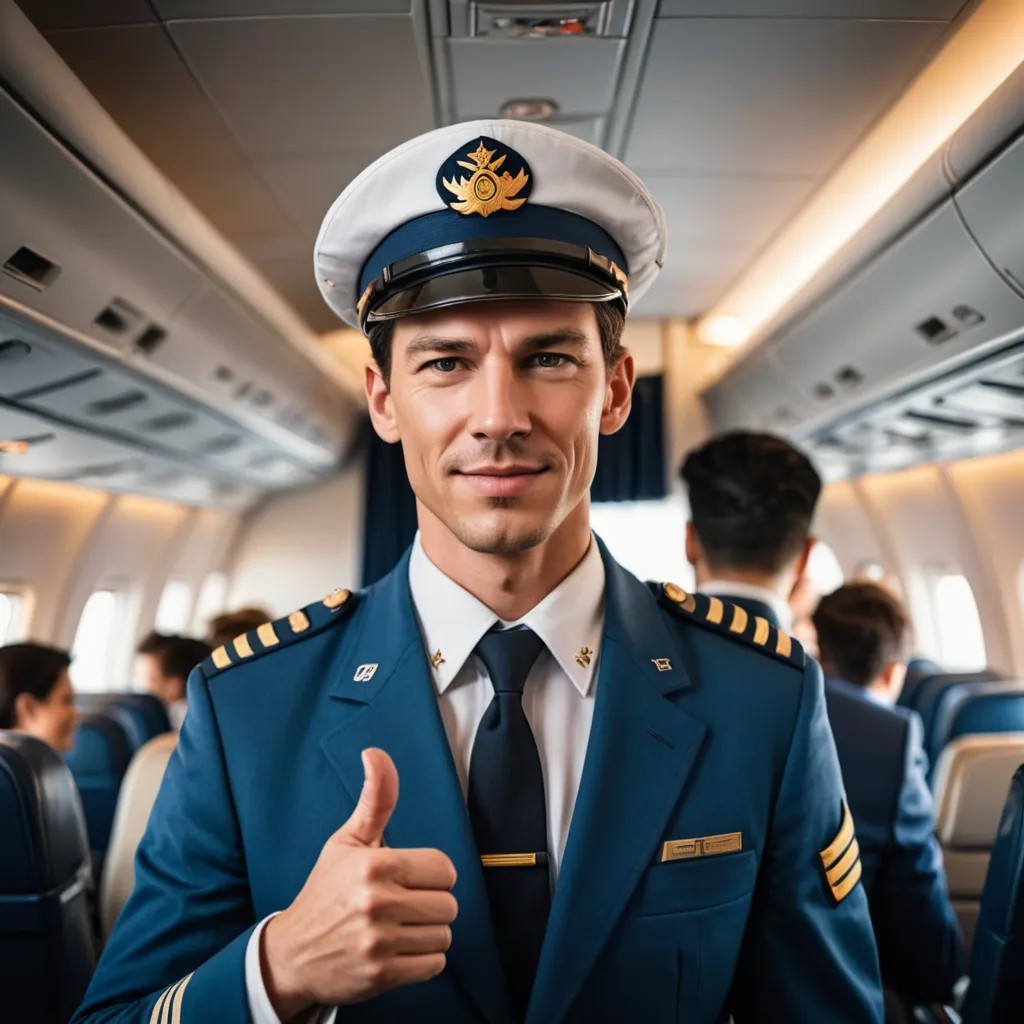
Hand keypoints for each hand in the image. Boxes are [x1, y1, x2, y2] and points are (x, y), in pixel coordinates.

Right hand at [261, 748, 457, 1018]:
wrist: (292, 952)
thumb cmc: (326, 890)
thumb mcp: (348, 840)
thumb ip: (376, 798)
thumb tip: (375, 752)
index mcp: (374, 864)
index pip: (444, 869)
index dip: (432, 874)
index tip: (412, 878)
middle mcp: (377, 903)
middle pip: (447, 904)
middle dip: (431, 904)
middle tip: (404, 905)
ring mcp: (378, 942)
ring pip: (443, 936)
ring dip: (428, 933)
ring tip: (400, 928)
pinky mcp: (381, 975)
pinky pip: (434, 965)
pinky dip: (423, 960)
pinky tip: (399, 950)